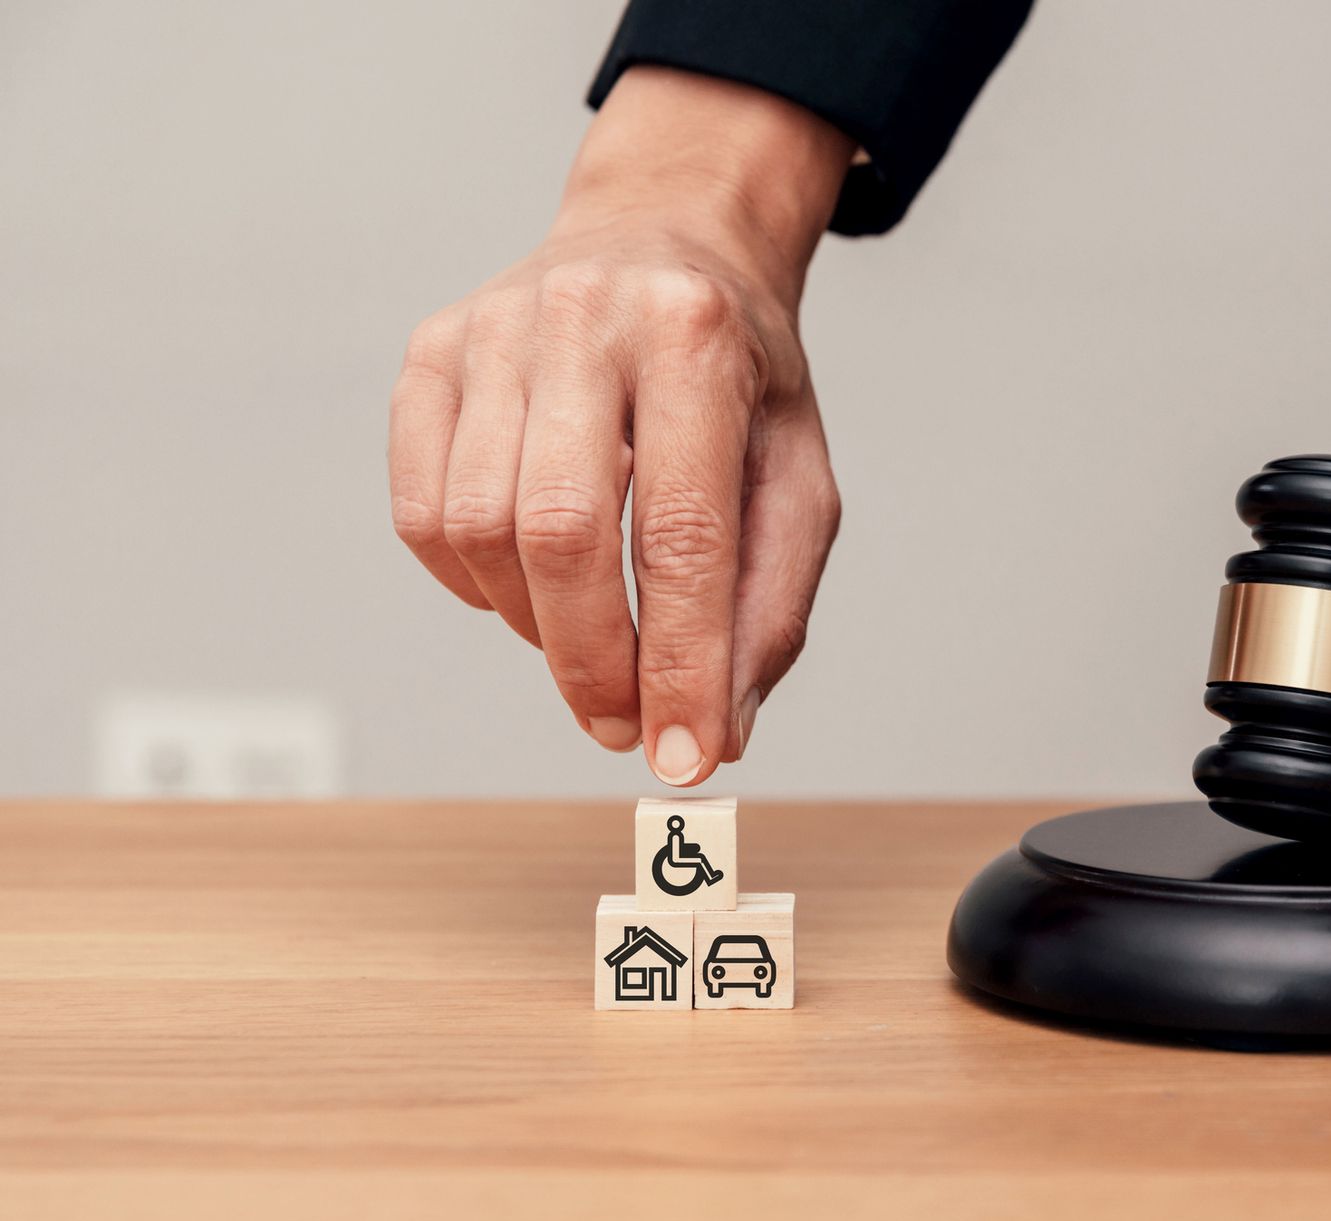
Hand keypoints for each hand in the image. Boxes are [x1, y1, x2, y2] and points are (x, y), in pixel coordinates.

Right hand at [389, 68, 852, 784]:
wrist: (664, 242)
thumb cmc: (738, 376)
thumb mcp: (796, 476)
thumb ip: (770, 606)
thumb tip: (719, 730)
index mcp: (696, 339)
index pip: (682, 534)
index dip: (681, 662)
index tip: (684, 757)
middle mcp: (585, 318)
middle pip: (561, 532)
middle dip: (593, 661)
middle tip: (625, 727)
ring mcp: (492, 330)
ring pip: (480, 530)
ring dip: (535, 627)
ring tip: (590, 641)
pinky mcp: (430, 354)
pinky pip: (424, 514)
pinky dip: (473, 584)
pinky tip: (530, 585)